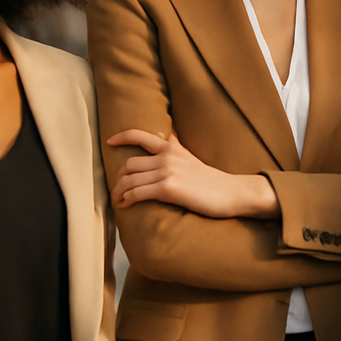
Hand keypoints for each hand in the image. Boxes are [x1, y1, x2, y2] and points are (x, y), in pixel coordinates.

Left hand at [107, 129, 276, 217]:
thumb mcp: (192, 158)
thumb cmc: (212, 180)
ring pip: (130, 179)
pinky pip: (138, 193)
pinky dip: (127, 199)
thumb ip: (177, 147)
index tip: (110, 142)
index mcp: (171, 148)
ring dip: (119, 191)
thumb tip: (168, 135)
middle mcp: (167, 157)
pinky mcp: (168, 189)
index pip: (140, 136)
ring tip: (119, 200)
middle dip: (119, 177)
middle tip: (117, 188)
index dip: (121, 137)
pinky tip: (125, 205)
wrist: (231, 192)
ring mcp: (167, 172)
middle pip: (130, 163)